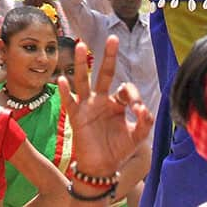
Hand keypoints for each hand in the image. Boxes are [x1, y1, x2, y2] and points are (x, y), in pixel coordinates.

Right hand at [60, 37, 153, 175]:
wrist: (101, 168)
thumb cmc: (119, 149)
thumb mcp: (137, 136)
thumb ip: (145, 122)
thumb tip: (144, 109)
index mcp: (117, 103)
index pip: (126, 89)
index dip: (133, 96)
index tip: (138, 110)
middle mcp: (102, 100)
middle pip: (105, 73)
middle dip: (109, 56)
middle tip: (113, 38)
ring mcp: (88, 107)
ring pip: (83, 81)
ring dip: (80, 64)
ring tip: (80, 46)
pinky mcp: (77, 117)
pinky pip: (70, 102)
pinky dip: (65, 92)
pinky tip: (61, 79)